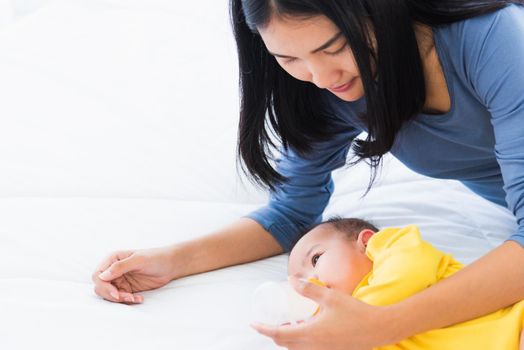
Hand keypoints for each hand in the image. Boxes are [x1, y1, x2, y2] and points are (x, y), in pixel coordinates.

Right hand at [92, 246, 176, 303]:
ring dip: (121, 299)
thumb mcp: (139, 260)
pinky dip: (128, 301)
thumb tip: (101, 276)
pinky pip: (121, 298)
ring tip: (135, 298)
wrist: (170, 265)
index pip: (98, 275)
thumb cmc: (155, 257)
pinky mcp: (127, 288)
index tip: (116, 294)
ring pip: (110, 295)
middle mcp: (113, 270)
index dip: (103, 286)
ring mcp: (119, 280)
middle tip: (127, 297)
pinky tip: (139, 298)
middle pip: (100, 287)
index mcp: (113, 259)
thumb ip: (120, 267)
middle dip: (111, 295)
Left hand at [251, 277, 393, 349]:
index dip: (263, 329)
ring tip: (288, 322)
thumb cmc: (355, 312)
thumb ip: (308, 289)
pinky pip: (308, 349)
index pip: (278, 334)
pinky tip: (306, 327)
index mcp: (310, 334)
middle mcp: (314, 347)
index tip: (253, 323)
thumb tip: (290, 279)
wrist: (379, 329)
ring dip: (288, 338)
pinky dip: (300, 341)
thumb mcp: (330, 297)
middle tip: (269, 321)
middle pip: (285, 344)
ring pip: (296, 348)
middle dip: (274, 334)